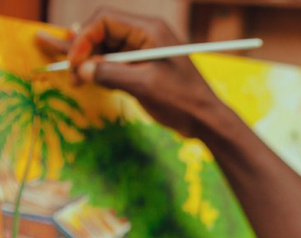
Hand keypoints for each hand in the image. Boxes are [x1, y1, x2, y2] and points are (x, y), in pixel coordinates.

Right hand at [36, 9, 220, 137]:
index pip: (105, 21)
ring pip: (108, 49)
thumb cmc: (183, 102)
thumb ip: (111, 74)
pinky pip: (118, 64)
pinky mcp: (146, 68)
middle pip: (104, 33)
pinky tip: (87, 79)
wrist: (208, 122)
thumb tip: (82, 68)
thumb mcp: (144, 86)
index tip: (75, 61)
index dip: (84, 38)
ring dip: (90, 62)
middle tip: (61, 64)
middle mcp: (147, 35)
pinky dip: (102, 71)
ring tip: (72, 76)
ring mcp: (146, 52)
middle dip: (83, 49)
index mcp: (151, 30)